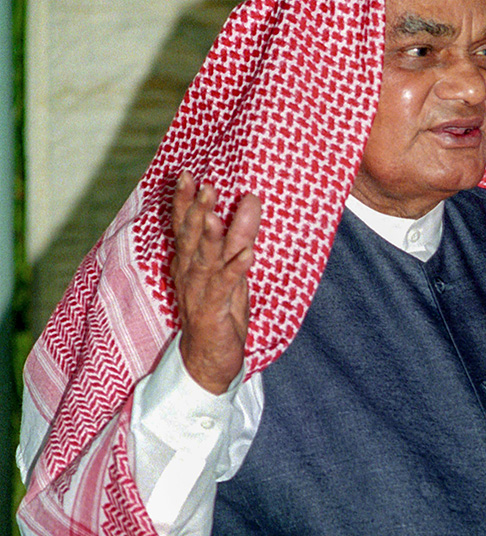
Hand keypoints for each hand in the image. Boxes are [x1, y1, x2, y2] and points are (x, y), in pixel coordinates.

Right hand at [171, 172, 260, 393]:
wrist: (208, 361)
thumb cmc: (220, 310)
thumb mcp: (233, 268)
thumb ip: (240, 235)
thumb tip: (252, 199)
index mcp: (188, 261)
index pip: (183, 226)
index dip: (184, 201)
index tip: (187, 174)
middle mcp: (189, 273)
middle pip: (190, 237)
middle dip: (195, 210)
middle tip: (205, 184)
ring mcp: (199, 292)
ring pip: (203, 260)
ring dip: (209, 237)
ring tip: (214, 214)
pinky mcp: (212, 311)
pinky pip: (224, 287)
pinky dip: (235, 270)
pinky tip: (248, 255)